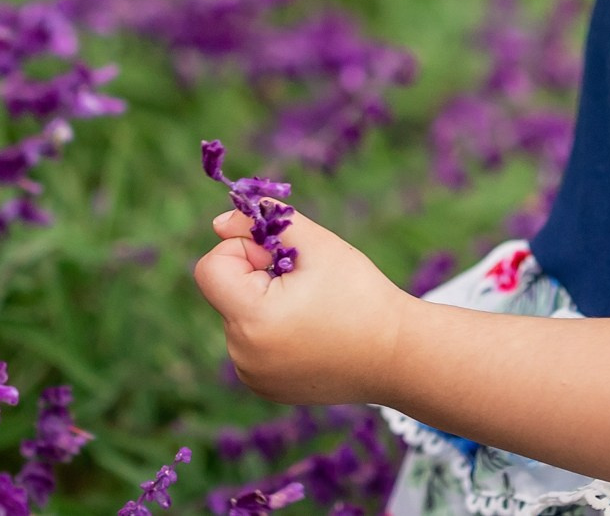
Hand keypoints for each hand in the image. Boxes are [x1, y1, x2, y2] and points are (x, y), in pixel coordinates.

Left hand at [192, 204, 414, 405]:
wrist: (398, 355)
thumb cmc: (361, 294)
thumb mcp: (317, 244)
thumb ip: (265, 221)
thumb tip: (220, 223)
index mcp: (252, 320)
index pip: (211, 268)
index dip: (242, 250)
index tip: (280, 259)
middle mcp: (243, 356)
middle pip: (226, 291)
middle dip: (258, 276)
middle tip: (305, 284)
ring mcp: (253, 377)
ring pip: (238, 315)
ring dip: (264, 302)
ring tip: (312, 311)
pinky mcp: (266, 388)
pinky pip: (250, 343)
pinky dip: (271, 329)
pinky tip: (311, 333)